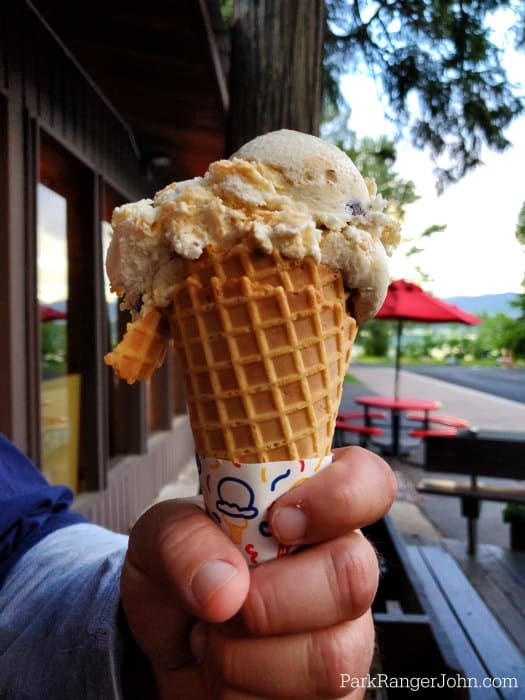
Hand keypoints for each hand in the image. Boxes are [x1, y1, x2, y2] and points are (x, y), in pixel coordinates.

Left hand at [120, 446, 395, 697]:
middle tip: (221, 602)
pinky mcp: (337, 695)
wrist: (170, 651)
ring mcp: (347, 636)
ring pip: (331, 657)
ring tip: (213, 641)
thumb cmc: (181, 575)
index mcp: (313, 509)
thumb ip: (183, 540)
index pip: (370, 482)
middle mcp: (342, 567)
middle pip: (353, 575)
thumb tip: (226, 587)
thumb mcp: (159, 537)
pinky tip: (225, 678)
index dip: (340, 497)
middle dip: (269, 600)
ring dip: (244, 658)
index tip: (279, 522)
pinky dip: (242, 698)